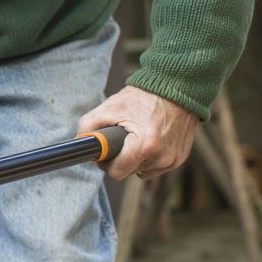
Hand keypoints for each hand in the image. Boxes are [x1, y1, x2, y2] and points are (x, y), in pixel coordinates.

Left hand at [78, 86, 198, 181]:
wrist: (176, 88)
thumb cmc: (142, 97)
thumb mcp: (110, 107)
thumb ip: (88, 125)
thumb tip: (80, 142)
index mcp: (145, 146)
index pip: (117, 173)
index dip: (106, 164)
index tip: (105, 154)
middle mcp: (162, 157)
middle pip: (129, 172)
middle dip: (122, 159)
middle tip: (121, 140)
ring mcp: (173, 159)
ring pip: (142, 171)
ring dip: (136, 159)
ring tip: (137, 137)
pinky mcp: (180, 158)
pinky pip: (157, 167)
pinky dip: (150, 157)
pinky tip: (150, 140)